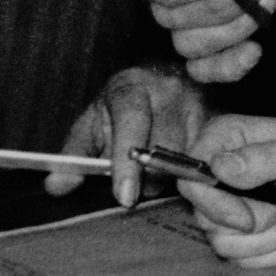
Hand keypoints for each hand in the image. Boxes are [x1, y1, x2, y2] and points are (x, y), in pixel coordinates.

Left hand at [62, 65, 205, 205]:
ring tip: (154, 174)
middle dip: (146, 179)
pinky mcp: (221, 120)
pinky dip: (189, 174)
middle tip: (134, 187)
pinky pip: (205, 160)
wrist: (166, 78)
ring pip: (185, 160)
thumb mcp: (94, 122)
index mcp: (131, 87)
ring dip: (168, 180)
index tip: (124, 197)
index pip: (131, 124)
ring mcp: (199, 103)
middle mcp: (169, 89)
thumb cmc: (123, 106)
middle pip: (161, 150)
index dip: (127, 163)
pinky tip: (179, 170)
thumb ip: (74, 154)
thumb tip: (54, 185)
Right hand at [179, 110, 275, 267]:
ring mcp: (233, 205)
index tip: (246, 218)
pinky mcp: (247, 232)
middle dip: (253, 228)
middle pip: (204, 218)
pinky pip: (247, 259)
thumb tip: (219, 167)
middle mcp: (221, 173)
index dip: (212, 205)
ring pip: (225, 244)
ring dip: (271, 240)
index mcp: (226, 140)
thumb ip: (261, 159)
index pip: (189, 179)